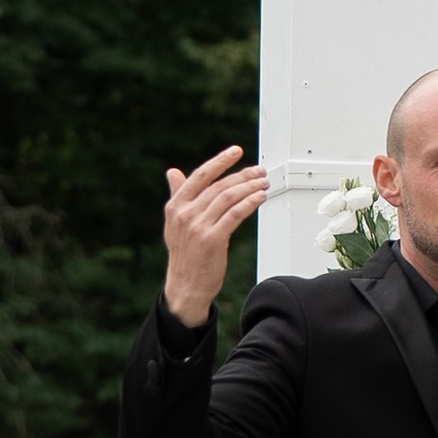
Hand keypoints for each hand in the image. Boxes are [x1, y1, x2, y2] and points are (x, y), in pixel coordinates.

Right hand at [161, 147, 267, 326]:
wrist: (186, 286)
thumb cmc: (185, 254)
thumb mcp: (175, 222)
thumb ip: (177, 195)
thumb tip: (173, 172)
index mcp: (175, 206)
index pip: (200, 176)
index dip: (220, 161)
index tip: (236, 151)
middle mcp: (185, 214)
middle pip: (219, 186)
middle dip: (243, 175)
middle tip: (259, 171)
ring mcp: (198, 226)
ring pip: (228, 197)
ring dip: (250, 188)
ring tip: (264, 183)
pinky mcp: (212, 239)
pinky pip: (235, 214)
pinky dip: (250, 203)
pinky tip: (260, 198)